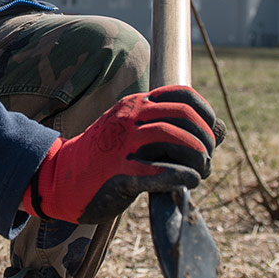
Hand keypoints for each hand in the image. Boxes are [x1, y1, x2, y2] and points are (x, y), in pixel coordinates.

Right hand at [23, 86, 222, 224]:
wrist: (58, 179)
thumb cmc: (104, 158)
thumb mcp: (133, 134)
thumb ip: (171, 130)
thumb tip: (221, 130)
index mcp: (134, 105)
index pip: (182, 95)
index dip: (205, 113)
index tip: (210, 133)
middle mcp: (129, 119)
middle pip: (182, 116)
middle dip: (204, 138)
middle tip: (206, 158)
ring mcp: (123, 145)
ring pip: (173, 138)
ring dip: (197, 156)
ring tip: (200, 172)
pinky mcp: (120, 173)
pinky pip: (159, 170)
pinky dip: (182, 175)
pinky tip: (189, 182)